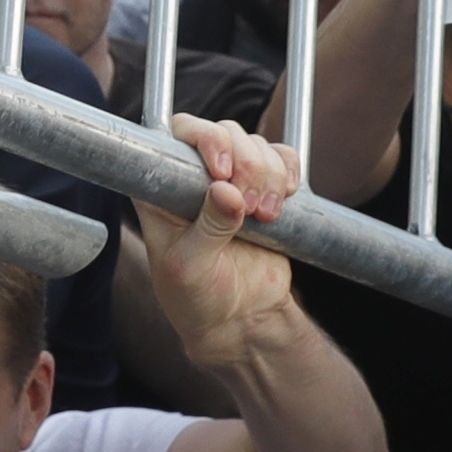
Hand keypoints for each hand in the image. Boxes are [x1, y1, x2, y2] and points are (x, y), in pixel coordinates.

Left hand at [134, 113, 303, 353]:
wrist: (239, 318)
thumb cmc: (197, 297)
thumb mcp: (190, 268)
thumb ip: (207, 229)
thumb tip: (225, 192)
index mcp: (162, 188)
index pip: (178, 134)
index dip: (204, 140)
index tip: (221, 172)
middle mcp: (195, 175)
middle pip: (224, 133)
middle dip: (246, 164)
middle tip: (248, 208)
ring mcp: (231, 179)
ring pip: (256, 144)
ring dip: (268, 174)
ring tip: (264, 215)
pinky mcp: (263, 188)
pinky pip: (282, 158)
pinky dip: (288, 171)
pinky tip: (285, 199)